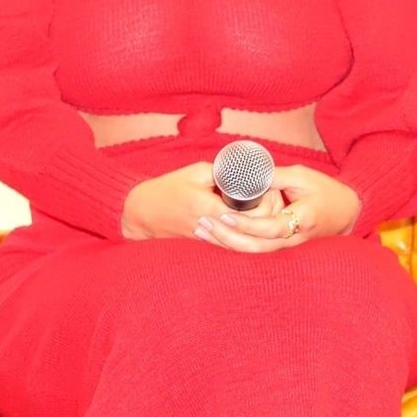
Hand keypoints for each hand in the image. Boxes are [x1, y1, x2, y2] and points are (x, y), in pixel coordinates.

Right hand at [120, 162, 279, 240]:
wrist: (143, 212)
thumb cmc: (167, 189)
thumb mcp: (196, 172)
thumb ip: (222, 173)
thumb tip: (245, 172)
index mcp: (209, 206)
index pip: (249, 211)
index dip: (266, 201)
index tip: (271, 188)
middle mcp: (211, 226)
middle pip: (251, 228)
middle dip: (266, 214)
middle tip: (274, 198)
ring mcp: (209, 238)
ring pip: (244, 240)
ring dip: (258, 227)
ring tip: (267, 210)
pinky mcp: (207, 243)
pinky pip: (233, 244)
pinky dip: (246, 234)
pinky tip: (254, 224)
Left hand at [195, 163, 361, 252]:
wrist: (346, 212)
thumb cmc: (326, 191)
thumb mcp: (302, 176)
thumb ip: (274, 176)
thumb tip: (248, 172)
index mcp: (302, 220)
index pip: (269, 228)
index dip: (245, 224)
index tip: (224, 214)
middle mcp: (294, 239)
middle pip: (256, 247)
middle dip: (227, 237)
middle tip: (203, 224)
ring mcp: (290, 248)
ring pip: (254, 254)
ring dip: (226, 244)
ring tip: (202, 231)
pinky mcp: (283, 250)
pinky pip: (256, 252)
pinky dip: (234, 246)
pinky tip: (216, 238)